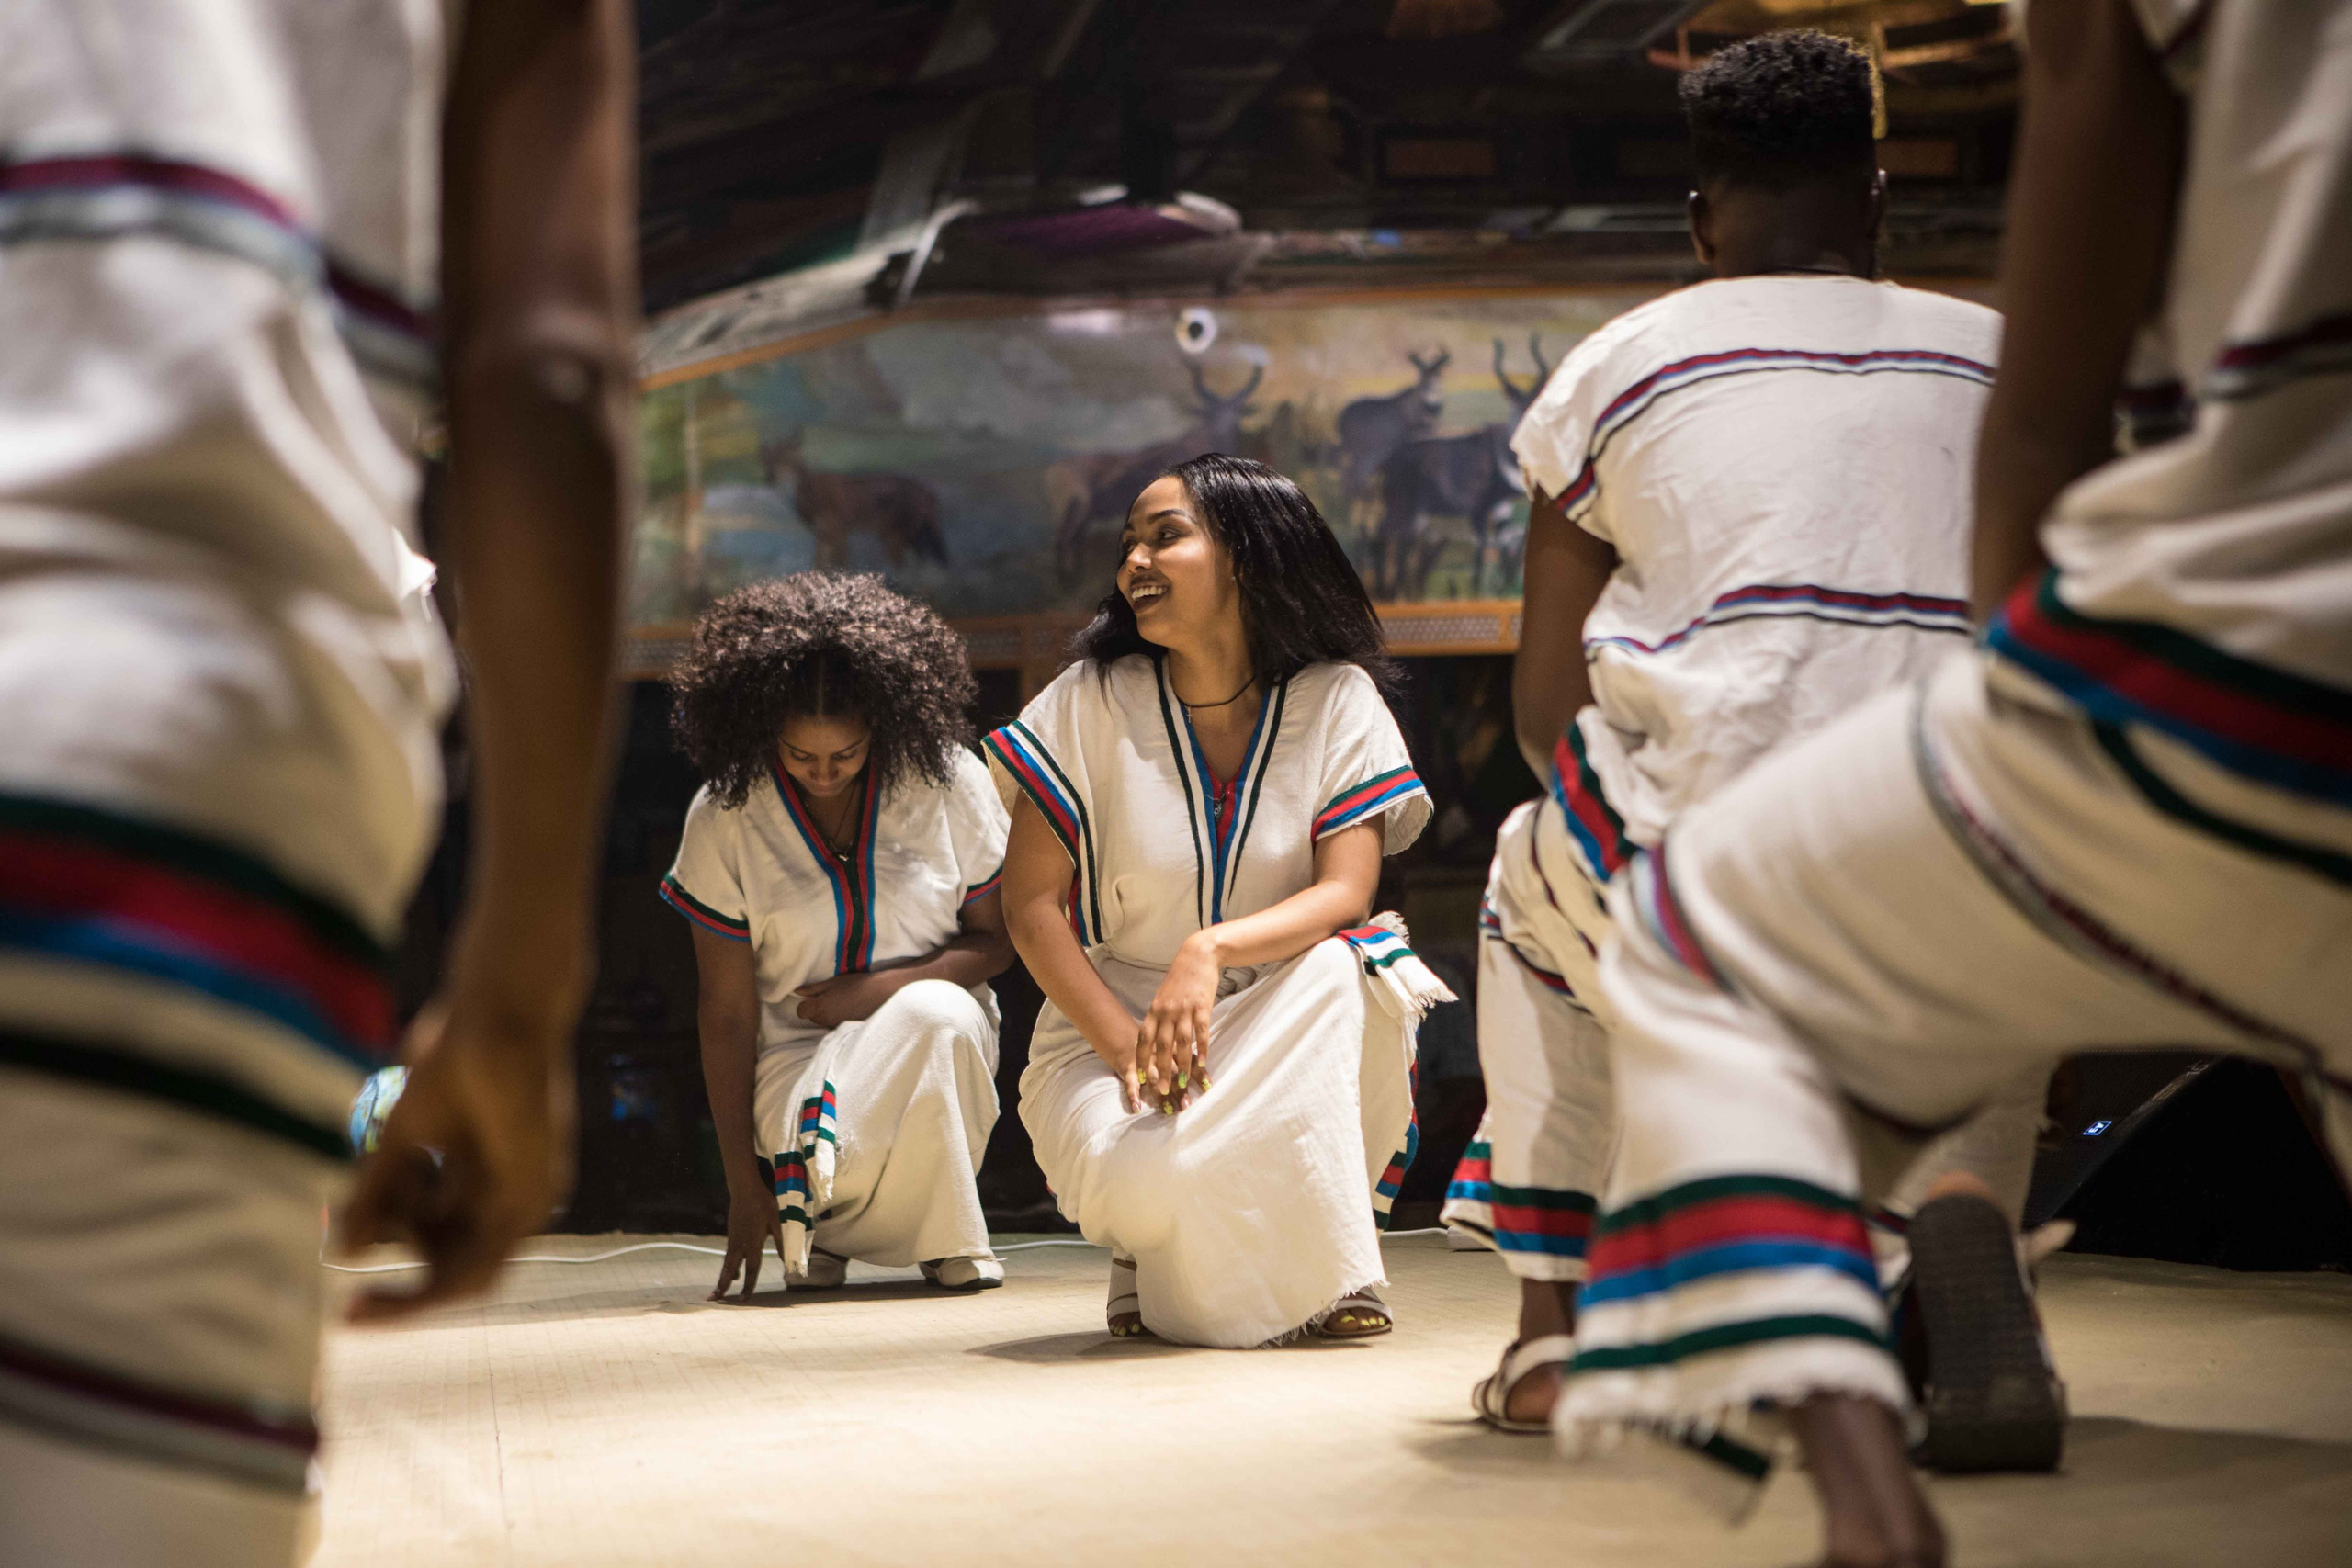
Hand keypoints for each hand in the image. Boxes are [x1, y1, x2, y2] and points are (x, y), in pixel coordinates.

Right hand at [339, 979, 578, 1321]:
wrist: (497, 1013)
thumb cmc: (452, 1061)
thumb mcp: (400, 1139)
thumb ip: (377, 1193)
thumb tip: (346, 1252)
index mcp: (484, 1184)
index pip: (443, 1253)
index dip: (400, 1285)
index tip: (347, 1309)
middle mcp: (511, 1199)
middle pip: (455, 1271)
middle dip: (404, 1296)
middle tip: (351, 1313)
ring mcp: (530, 1198)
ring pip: (469, 1276)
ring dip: (413, 1282)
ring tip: (368, 1275)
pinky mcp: (534, 1191)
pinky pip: (486, 1260)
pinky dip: (438, 1273)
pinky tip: (392, 1266)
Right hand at [710, 1173, 785, 1300]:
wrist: (745, 1189)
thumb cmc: (764, 1204)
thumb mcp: (777, 1222)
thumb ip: (781, 1243)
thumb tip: (788, 1261)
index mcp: (753, 1243)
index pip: (751, 1270)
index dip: (748, 1286)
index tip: (744, 1300)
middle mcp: (740, 1244)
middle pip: (729, 1270)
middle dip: (722, 1286)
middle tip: (713, 1299)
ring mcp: (733, 1239)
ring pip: (727, 1263)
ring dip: (722, 1278)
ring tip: (718, 1292)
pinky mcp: (732, 1234)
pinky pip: (728, 1255)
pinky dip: (728, 1266)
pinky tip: (732, 1272)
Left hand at [794, 970, 898, 1027]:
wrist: (881, 994)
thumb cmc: (857, 984)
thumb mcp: (833, 982)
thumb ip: (814, 989)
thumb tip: (797, 992)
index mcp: (820, 1007)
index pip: (801, 1011)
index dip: (806, 1003)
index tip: (815, 996)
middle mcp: (826, 1020)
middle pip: (812, 1018)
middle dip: (817, 1009)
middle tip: (830, 997)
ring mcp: (836, 1026)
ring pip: (823, 1022)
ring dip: (827, 1014)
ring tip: (841, 1002)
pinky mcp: (846, 1029)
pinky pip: (834, 1025)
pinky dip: (837, 1018)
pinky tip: (848, 1009)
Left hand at [1136, 931, 1218, 1113]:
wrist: (1198, 956)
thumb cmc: (1180, 979)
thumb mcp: (1163, 997)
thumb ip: (1159, 1017)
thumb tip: (1153, 1040)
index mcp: (1154, 1010)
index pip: (1144, 1039)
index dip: (1142, 1059)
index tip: (1141, 1077)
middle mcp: (1167, 1011)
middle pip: (1161, 1046)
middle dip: (1160, 1070)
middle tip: (1160, 1090)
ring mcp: (1185, 1009)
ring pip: (1181, 1043)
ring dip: (1181, 1065)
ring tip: (1182, 1083)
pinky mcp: (1202, 1006)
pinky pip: (1201, 1032)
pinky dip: (1201, 1049)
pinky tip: (1202, 1063)